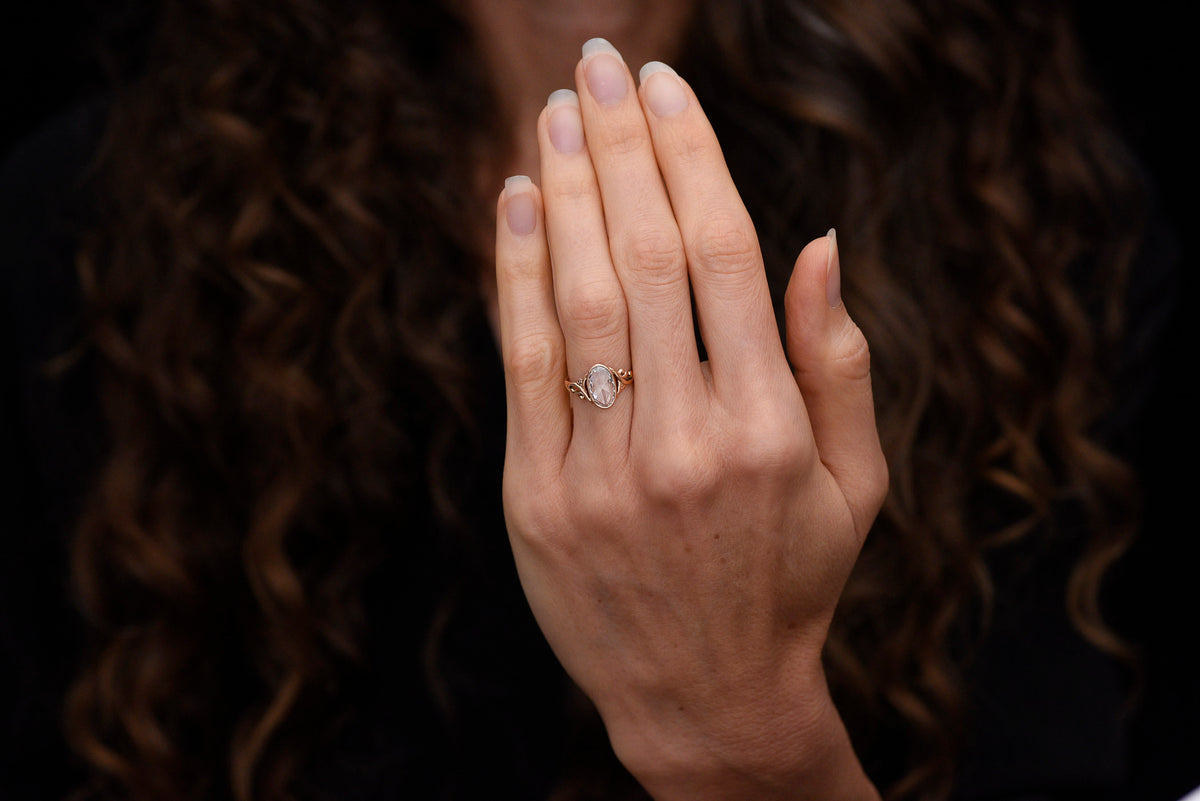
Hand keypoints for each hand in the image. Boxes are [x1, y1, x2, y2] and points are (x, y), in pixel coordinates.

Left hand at [494, 39, 886, 800]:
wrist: (702, 696)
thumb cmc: (789, 578)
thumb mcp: (852, 483)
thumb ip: (838, 361)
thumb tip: (820, 241)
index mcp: (770, 428)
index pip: (724, 256)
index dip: (690, 158)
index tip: (664, 89)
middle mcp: (687, 440)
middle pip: (643, 255)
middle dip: (619, 146)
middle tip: (598, 66)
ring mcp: (603, 471)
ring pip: (578, 296)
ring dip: (564, 190)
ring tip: (555, 112)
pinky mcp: (538, 497)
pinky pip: (523, 363)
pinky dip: (515, 273)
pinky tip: (515, 201)